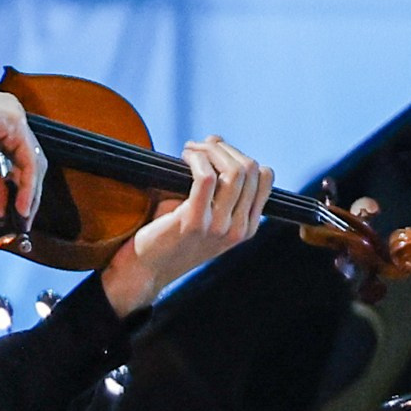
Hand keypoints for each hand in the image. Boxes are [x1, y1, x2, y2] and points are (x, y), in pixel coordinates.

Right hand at [0, 73, 42, 223]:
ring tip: (21, 217)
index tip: (15, 212)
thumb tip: (1, 207)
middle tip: (22, 220)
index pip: (20, 158)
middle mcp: (9, 116)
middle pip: (31, 160)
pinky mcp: (14, 122)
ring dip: (30, 194)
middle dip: (29, 194)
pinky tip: (20, 206)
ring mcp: (14, 116)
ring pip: (34, 161)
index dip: (20, 187)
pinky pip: (28, 160)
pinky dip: (28, 186)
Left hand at [99, 136, 270, 314]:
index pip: (264, 177)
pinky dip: (196, 159)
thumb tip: (218, 141)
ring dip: (209, 150)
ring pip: (233, 171)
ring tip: (190, 150)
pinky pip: (206, 177)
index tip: (217, 152)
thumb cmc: (171, 235)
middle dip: (224, 149)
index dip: (240, 155)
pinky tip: (185, 157)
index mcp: (247, 227)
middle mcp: (238, 229)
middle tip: (199, 147)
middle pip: (249, 169)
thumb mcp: (207, 215)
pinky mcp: (194, 222)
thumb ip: (221, 186)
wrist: (146, 269)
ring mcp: (219, 227)